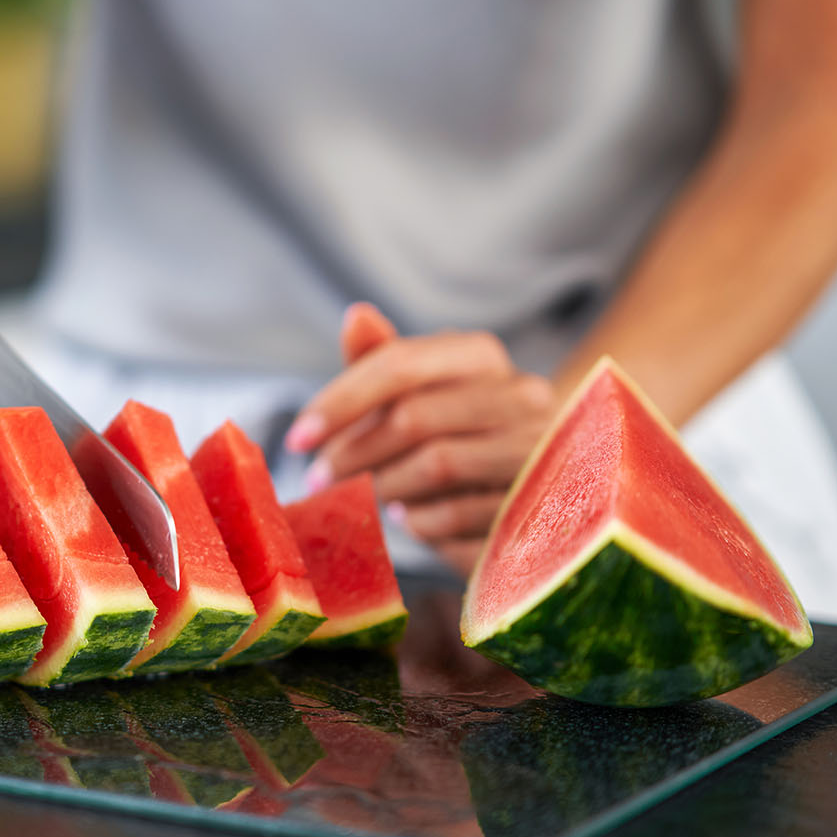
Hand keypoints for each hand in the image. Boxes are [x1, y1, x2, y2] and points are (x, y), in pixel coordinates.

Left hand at [286, 305, 556, 575]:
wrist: (526, 483)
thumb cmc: (450, 429)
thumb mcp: (411, 393)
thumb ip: (379, 359)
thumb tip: (355, 314)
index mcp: (480, 355)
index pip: (399, 365)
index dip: (339, 401)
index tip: (296, 440)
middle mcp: (522, 393)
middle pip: (414, 418)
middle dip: (353, 453)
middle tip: (319, 480)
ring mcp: (540, 448)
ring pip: (437, 465)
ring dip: (384, 487)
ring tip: (366, 496)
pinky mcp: (541, 504)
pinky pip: (458, 514)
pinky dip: (418, 522)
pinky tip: (408, 518)